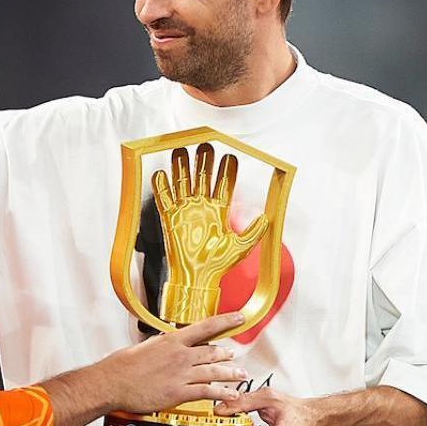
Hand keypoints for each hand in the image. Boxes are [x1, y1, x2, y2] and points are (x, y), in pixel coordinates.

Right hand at [95, 311, 248, 413]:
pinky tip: (230, 395)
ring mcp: (181, 374)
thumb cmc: (122, 365)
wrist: (112, 383)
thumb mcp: (144, 346)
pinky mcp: (179, 393)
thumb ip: (161, 345)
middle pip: (212, 352)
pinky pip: (206, 392)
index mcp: (172, 340)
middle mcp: (181, 355)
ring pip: (214, 371)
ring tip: (240, 375)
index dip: (226, 321)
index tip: (239, 317)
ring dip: (230, 374)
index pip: (206, 326)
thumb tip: (167, 343)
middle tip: (234, 355)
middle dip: (226, 354)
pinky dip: (221, 393)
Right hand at [153, 144, 267, 320]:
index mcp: (219, 211)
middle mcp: (202, 207)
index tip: (230, 156)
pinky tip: (161, 172)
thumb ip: (254, 232)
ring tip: (182, 150)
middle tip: (206, 146)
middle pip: (202, 177)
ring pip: (182, 182)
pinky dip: (161, 185)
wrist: (197, 279)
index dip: (227, 170)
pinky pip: (163, 198)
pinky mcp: (169, 219)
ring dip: (182, 166)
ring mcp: (185, 211)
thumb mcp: (241, 248)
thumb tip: (265, 218)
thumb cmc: (219, 265)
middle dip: (204, 161)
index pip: (223, 184)